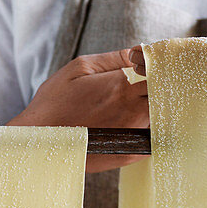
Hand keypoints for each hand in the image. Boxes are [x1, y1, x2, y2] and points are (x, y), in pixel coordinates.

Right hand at [8, 48, 149, 172]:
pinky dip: (149, 131)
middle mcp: (133, 112)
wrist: (39, 143)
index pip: (162, 73)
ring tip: (133, 107)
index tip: (152, 67)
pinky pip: (152, 139)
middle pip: (167, 97)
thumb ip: (114, 59)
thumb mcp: (80, 69)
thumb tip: (139, 52)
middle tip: (149, 86)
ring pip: (160, 119)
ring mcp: (133, 136)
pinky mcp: (130, 155)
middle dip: (163, 90)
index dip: (161, 68)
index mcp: (122, 87)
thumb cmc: (54, 103)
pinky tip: (132, 126)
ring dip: (155, 110)